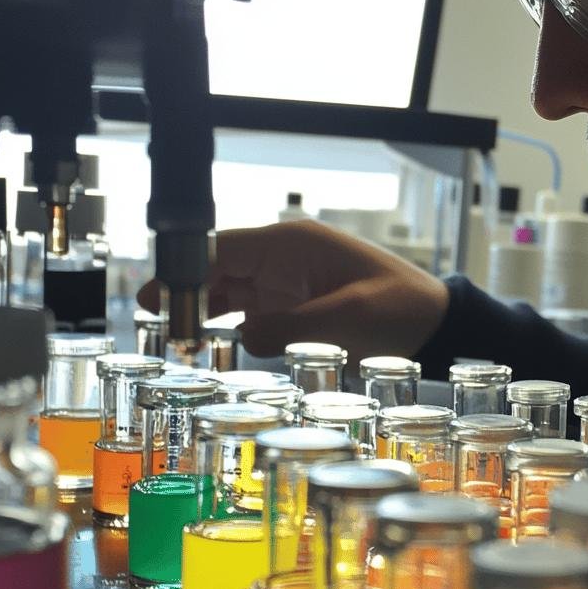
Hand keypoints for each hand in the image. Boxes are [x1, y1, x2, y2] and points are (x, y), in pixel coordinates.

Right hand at [139, 220, 449, 360]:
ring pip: (226, 291)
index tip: (159, 291)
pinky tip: (201, 343)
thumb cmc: (400, 308)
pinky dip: (223, 326)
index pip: (224, 248)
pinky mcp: (292, 310)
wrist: (434, 324)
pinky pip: (246, 313)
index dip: (186, 267)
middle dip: (184, 290)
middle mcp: (281, 259)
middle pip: (217, 269)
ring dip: (200, 310)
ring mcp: (284, 285)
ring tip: (170, 335)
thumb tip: (243, 336)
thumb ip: (293, 326)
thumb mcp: (349, 317)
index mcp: (292, 245)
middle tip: (152, 318)